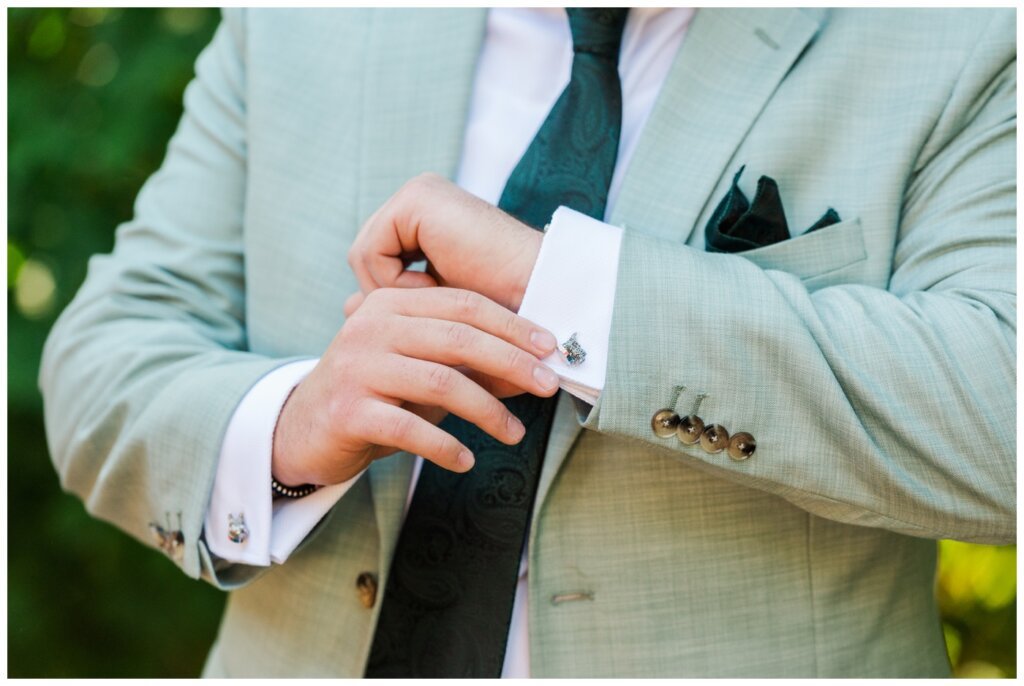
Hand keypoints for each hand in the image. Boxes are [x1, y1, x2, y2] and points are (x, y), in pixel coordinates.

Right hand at [271, 287, 559, 486]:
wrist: (302, 430)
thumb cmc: (373, 395)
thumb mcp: (414, 366)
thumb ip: (459, 360)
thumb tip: (529, 369)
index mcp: (390, 304)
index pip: (463, 305)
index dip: (512, 324)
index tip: (550, 348)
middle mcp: (370, 327)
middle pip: (458, 339)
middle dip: (511, 362)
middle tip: (547, 385)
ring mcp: (357, 367)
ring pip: (441, 383)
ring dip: (487, 411)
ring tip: (514, 434)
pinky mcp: (348, 411)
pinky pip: (411, 429)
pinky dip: (446, 447)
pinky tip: (465, 460)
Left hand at [348, 173, 541, 310]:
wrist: (537, 294)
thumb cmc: (498, 309)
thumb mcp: (435, 306)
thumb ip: (392, 298)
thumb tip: (346, 307)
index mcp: (425, 215)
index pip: (376, 260)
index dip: (392, 296)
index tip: (424, 316)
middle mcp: (418, 197)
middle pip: (365, 256)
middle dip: (388, 293)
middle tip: (426, 310)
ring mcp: (417, 193)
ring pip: (363, 255)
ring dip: (394, 290)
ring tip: (436, 295)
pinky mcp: (415, 201)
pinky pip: (370, 250)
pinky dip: (395, 280)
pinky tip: (435, 283)